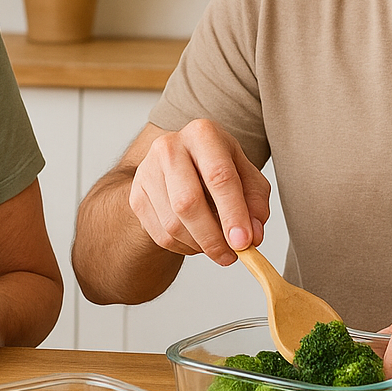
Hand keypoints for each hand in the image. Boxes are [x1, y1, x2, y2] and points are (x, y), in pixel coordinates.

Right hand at [127, 119, 270, 264]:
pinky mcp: (136, 195)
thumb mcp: (247, 177)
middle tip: (230, 256)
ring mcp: (147, 171)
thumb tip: (252, 236)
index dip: (233, 213)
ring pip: (173, 224)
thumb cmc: (218, 168)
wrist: (180, 166)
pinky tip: (196, 240)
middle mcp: (170, 147)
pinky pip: (160, 235)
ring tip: (216, 246)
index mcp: (203, 134)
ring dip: (199, 245)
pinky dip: (183, 247)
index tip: (244, 242)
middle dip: (212, 237)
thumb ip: (256, 204)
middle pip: (188, 201)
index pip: (219, 176)